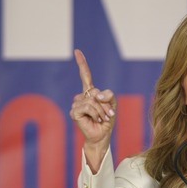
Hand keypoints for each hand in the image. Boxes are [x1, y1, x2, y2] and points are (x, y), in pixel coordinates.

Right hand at [69, 49, 116, 170]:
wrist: (102, 135)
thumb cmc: (106, 120)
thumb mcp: (112, 105)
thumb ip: (108, 96)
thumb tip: (97, 95)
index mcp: (90, 93)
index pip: (85, 76)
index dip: (82, 64)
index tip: (77, 51)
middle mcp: (81, 97)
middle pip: (95, 92)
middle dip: (105, 104)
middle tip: (108, 114)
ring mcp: (76, 104)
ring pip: (92, 100)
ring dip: (101, 110)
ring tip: (102, 118)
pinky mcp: (74, 112)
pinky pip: (88, 106)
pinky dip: (95, 113)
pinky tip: (95, 119)